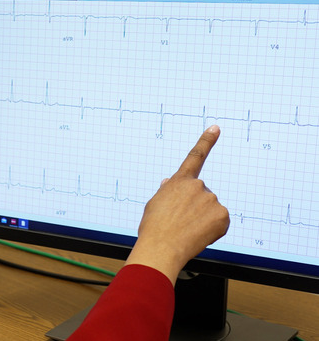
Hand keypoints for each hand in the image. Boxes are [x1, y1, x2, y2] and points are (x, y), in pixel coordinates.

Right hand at [124, 125, 229, 284]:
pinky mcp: (222, 215)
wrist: (162, 248)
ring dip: (203, 218)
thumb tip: (170, 183)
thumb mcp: (155, 204)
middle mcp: (198, 186)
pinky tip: (199, 234)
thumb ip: (166, 192)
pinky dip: (212, 228)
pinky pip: (220, 220)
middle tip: (181, 221)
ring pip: (211, 208)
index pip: (195, 156)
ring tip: (187, 230)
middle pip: (201, 194)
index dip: (206, 141)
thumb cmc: (154, 228)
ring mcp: (211, 200)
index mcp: (179, 182)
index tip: (216, 128)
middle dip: (195, 206)